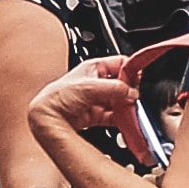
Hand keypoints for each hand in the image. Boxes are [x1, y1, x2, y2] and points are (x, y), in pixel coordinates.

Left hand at [32, 55, 147, 134]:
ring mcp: (95, 99)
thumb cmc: (58, 96)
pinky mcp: (94, 115)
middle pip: (122, 85)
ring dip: (126, 108)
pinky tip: (126, 123)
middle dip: (130, 92)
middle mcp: (95, 83)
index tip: (141, 79)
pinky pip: (114, 117)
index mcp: (94, 68)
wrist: (46, 118)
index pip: (121, 64)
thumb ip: (114, 88)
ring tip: (132, 113)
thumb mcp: (90, 87)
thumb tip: (132, 92)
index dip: (132, 70)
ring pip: (118, 102)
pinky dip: (121, 121)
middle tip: (136, 99)